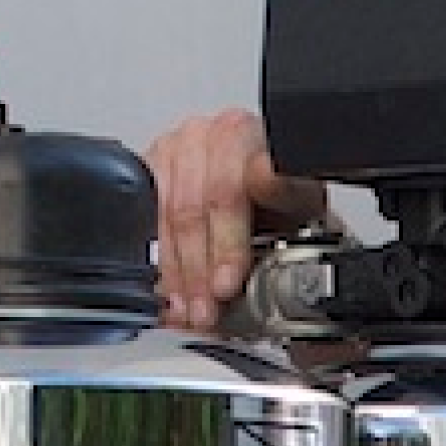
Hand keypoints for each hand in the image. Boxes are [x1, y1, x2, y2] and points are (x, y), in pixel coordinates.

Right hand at [144, 109, 326, 330]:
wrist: (265, 193)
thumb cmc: (284, 197)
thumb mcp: (299, 200)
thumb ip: (287, 192)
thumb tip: (268, 178)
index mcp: (248, 134)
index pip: (229, 189)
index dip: (228, 243)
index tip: (227, 283)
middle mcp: (208, 134)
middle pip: (194, 210)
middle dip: (201, 269)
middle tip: (208, 308)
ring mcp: (174, 149)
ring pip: (168, 220)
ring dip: (178, 275)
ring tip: (189, 311)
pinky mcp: (148, 170)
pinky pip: (146, 222)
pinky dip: (160, 265)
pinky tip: (169, 293)